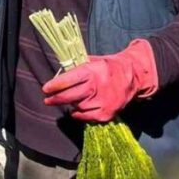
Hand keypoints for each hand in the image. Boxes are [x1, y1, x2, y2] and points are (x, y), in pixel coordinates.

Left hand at [41, 39, 158, 122]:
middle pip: (70, 96)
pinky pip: (86, 116)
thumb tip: (57, 75)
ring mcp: (103, 102)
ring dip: (72, 104)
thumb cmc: (107, 67)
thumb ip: (75, 67)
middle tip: (47, 100)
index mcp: (92, 71)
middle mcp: (97, 87)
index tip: (45, 88)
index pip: (69, 80)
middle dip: (55, 99)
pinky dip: (79, 113)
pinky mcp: (107, 113)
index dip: (55, 85)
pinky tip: (78, 109)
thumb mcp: (92, 61)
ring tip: (73, 98)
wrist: (133, 75)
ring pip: (77, 106)